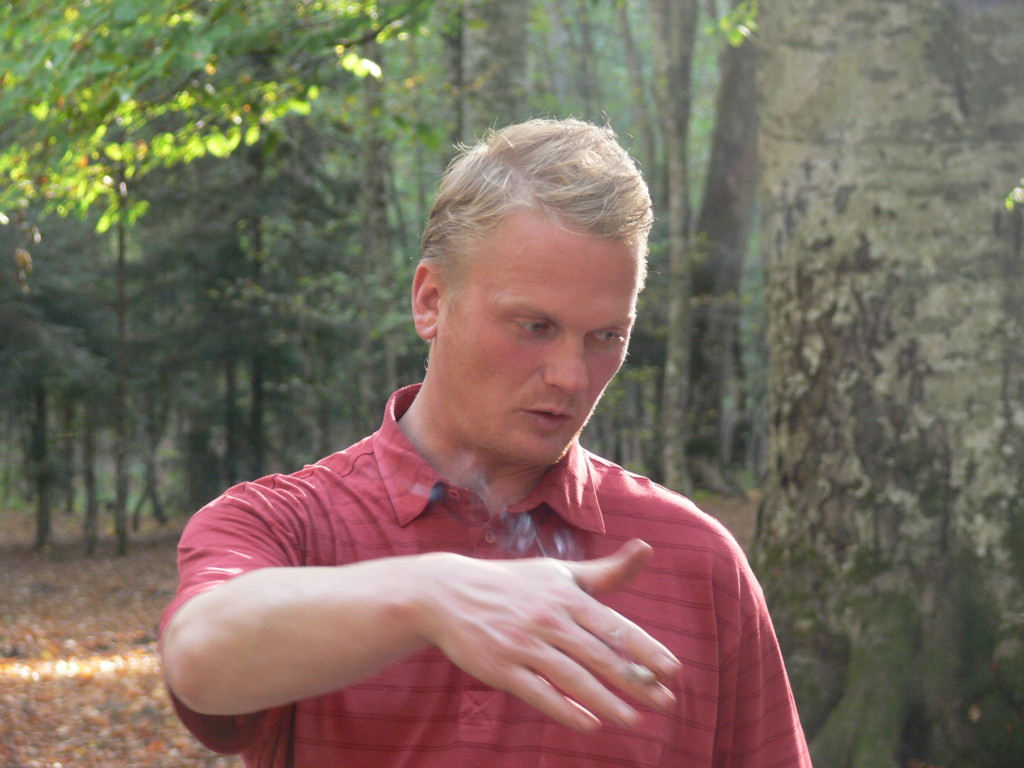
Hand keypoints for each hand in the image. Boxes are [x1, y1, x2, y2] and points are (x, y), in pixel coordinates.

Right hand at [414, 539, 680, 731]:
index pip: (613, 625)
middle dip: (635, 681)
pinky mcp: (500, 667)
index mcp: (565, 595)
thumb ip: (605, 572)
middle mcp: (548, 619)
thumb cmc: (513, 583)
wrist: (448, 594)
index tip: (672, 669)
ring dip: (606, 702)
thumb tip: (647, 549)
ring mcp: (523, 644)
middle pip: (599, 655)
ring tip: (634, 720)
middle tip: (667, 702)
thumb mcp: (558, 573)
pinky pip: (538, 693)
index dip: (644, 649)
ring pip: (572, 678)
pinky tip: (589, 725)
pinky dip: (564, 709)